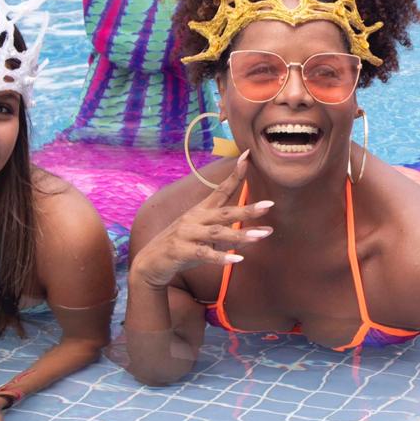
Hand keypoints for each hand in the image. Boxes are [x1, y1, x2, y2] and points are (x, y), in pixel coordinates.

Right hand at [129, 151, 272, 289]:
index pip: (220, 189)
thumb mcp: (205, 238)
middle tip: (269, 205)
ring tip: (261, 236)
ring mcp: (186, 234)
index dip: (235, 174)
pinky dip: (220, 257)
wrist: (150, 264)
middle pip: (224, 212)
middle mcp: (194, 219)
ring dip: (240, 234)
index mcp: (200, 211)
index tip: (248, 156)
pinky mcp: (180, 251)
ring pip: (217, 233)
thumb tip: (256, 232)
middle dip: (247, 209)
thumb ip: (229, 233)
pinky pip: (203, 253)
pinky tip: (237, 259)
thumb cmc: (182, 248)